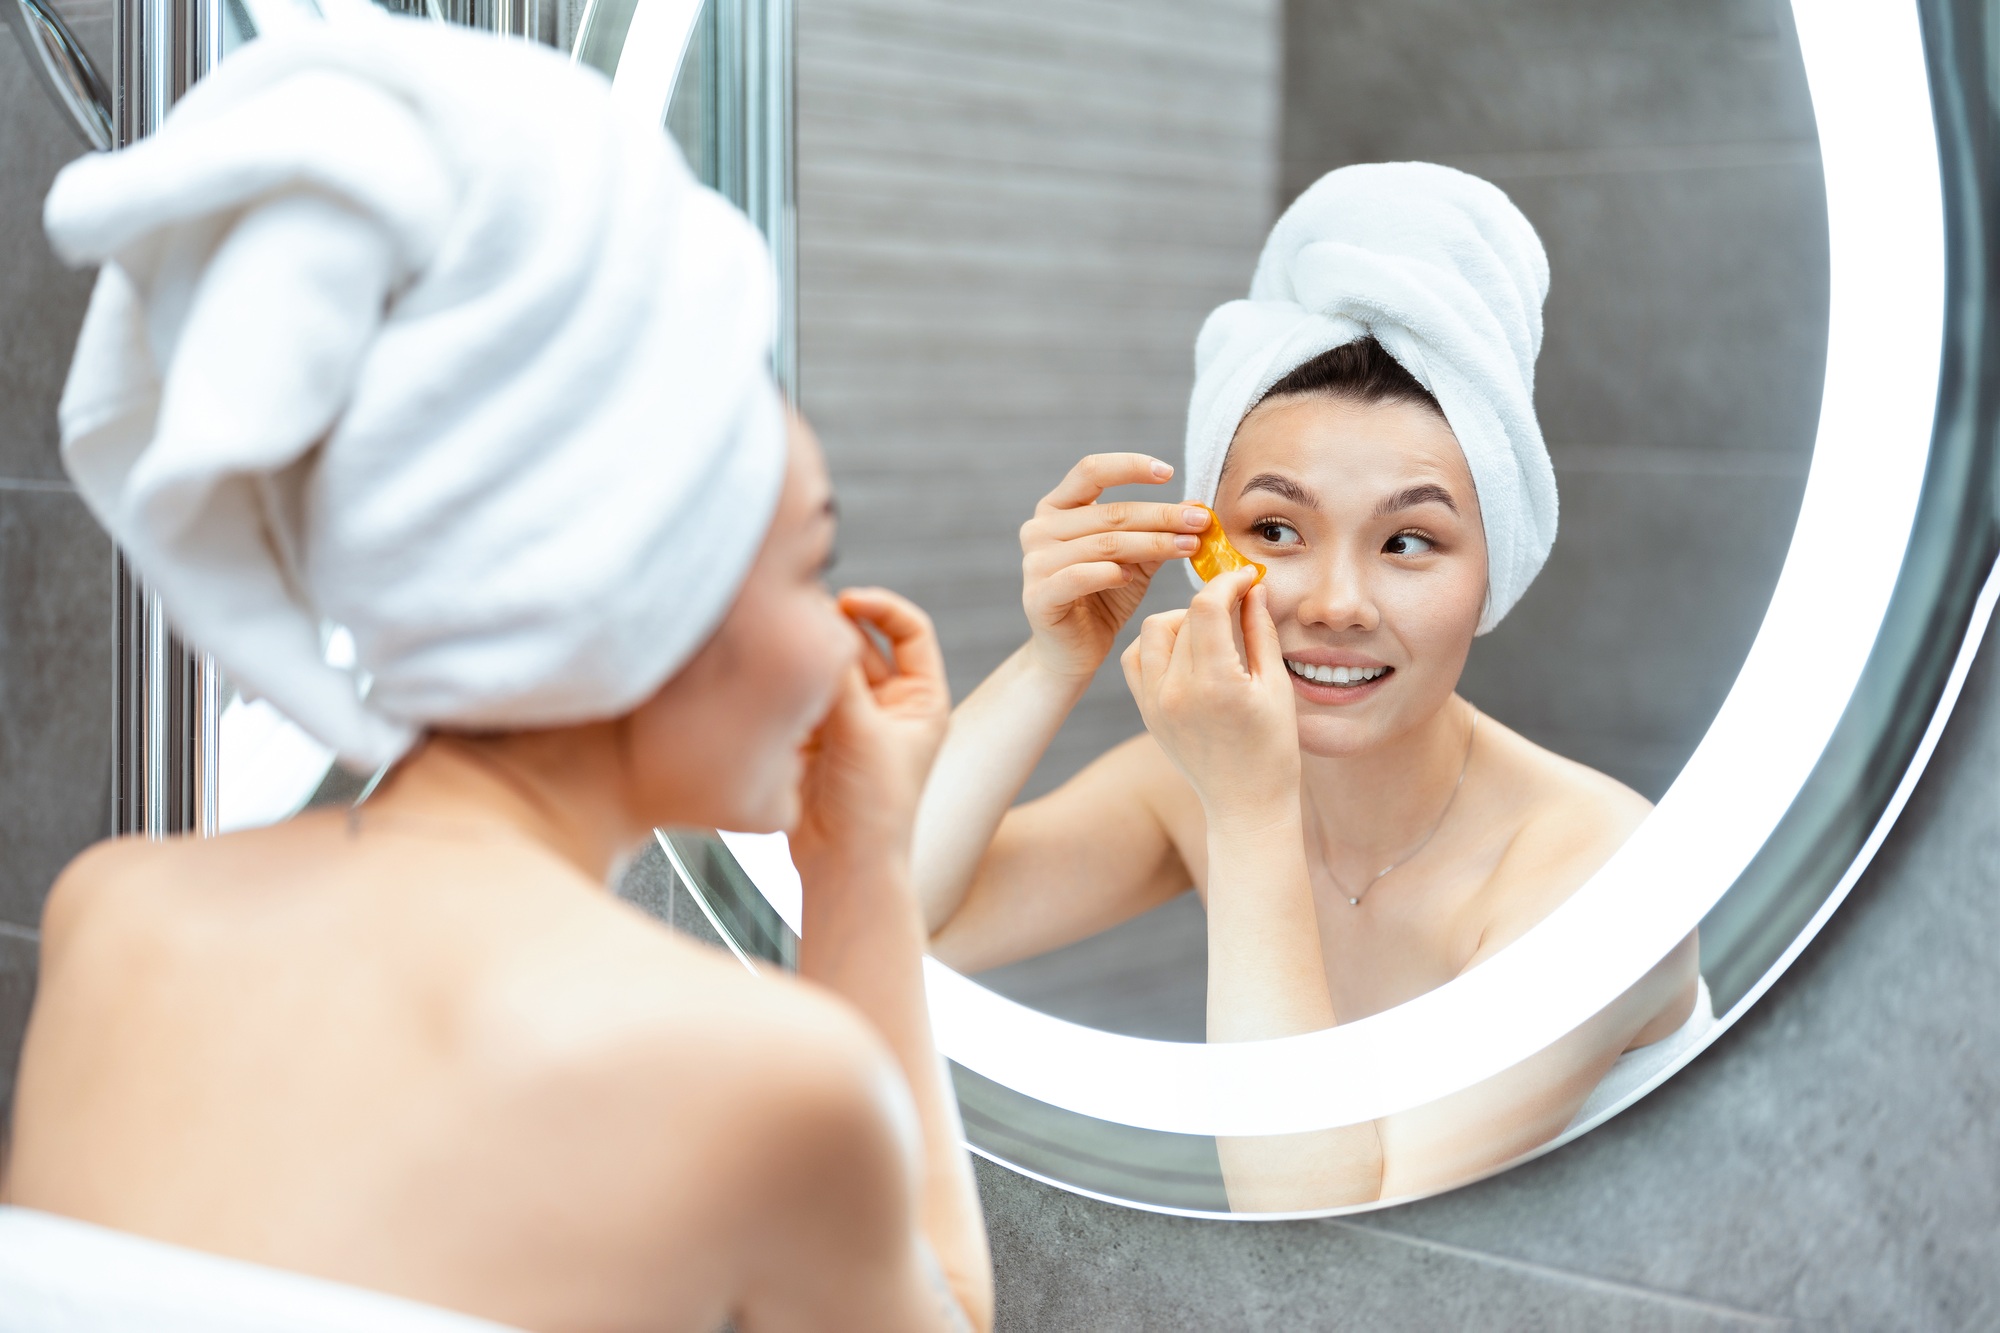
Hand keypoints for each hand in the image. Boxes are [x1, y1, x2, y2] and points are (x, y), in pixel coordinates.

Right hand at [791, 588, 950, 873]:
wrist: (840, 868)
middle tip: (799, 622)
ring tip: (782, 655)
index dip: (881, 607)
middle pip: (858, 643)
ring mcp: (849, 719)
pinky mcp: (813, 736)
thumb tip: (814, 621)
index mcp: (921, 698)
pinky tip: (771, 691)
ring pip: (825, 668)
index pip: (909, 630)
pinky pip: (798, 694)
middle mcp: (888, 704)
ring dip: (806, 661)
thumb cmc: (873, 808)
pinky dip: (786, 688)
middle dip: (830, 632)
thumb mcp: (862, 730)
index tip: (846, 601)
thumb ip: (838, 675)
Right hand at [1020, 454, 1210, 681]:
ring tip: (1188, 547)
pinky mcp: (1038, 596)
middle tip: (1200, 521)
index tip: (1170, 473)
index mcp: (1057, 508)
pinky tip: (1133, 578)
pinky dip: (1110, 574)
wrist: (1073, 651)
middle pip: (1109, 513)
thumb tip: (1196, 505)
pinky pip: (1080, 576)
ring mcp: (1035, 562)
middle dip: (1162, 516)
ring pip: (1104, 544)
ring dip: (1152, 543)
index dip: (1130, 467)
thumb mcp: (1135, 559)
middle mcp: (1040, 528)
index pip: (1091, 470)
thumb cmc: (1104, 598)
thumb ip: (1156, 532)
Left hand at [1121, 568, 1299, 826]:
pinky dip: (1155, 644)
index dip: (1228, 583)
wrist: (1244, 805)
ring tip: (1210, 630)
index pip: (1206, 607)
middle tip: (1238, 600)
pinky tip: (1183, 651)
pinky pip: (1136, 658)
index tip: (1246, 578)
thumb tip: (1252, 587)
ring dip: (1180, 619)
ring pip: (1152, 631)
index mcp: (1215, 684)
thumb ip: (1259, 631)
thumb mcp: (1275, 686)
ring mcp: (1154, 703)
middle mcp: (1176, 692)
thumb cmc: (1272, 749)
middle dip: (1213, 600)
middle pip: (1183, 616)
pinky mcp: (1145, 712)